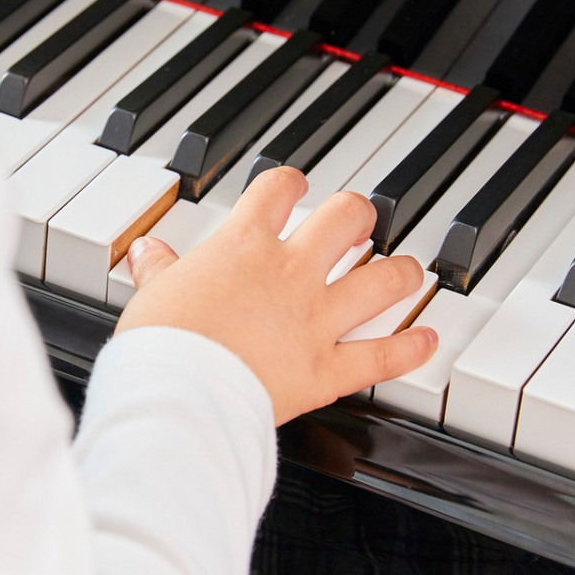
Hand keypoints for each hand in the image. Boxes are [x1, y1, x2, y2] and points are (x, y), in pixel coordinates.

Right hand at [115, 173, 437, 426]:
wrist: (181, 391)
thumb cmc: (162, 345)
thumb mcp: (152, 295)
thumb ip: (159, 272)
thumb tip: (147, 252)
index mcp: (243, 247)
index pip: (276, 191)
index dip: (289, 183)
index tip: (293, 186)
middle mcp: (290, 273)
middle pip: (346, 220)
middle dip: (358, 216)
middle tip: (358, 221)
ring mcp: (316, 319)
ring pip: (382, 280)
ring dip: (400, 272)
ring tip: (406, 270)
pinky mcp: (327, 370)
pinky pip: (382, 357)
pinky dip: (410, 349)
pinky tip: (427, 341)